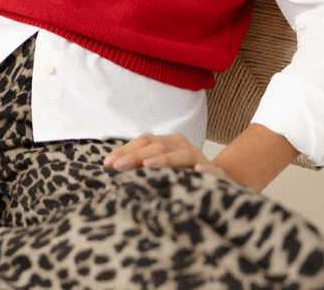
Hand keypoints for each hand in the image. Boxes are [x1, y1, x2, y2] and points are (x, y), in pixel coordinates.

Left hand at [103, 133, 224, 176]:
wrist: (214, 183)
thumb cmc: (178, 177)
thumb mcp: (157, 171)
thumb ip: (139, 168)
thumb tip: (111, 168)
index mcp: (166, 142)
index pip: (143, 142)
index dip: (125, 151)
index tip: (107, 163)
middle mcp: (180, 144)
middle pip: (157, 146)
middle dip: (135, 156)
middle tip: (119, 167)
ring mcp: (199, 156)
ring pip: (182, 153)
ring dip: (165, 159)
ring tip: (148, 165)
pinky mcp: (216, 172)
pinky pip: (211, 168)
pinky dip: (206, 169)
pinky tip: (198, 172)